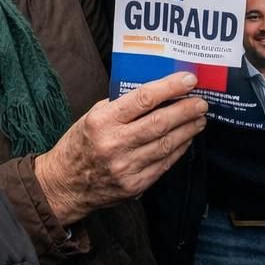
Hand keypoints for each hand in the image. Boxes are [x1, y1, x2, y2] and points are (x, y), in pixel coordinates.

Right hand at [34, 71, 207, 224]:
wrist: (64, 185)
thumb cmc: (80, 144)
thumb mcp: (92, 115)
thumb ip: (121, 105)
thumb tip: (156, 92)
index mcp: (102, 121)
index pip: (143, 99)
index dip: (170, 87)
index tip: (189, 80)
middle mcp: (114, 144)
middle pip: (160, 123)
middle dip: (186, 110)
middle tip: (201, 102)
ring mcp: (125, 167)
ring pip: (166, 144)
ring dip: (188, 129)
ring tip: (199, 119)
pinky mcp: (134, 185)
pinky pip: (163, 164)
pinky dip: (179, 150)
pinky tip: (186, 139)